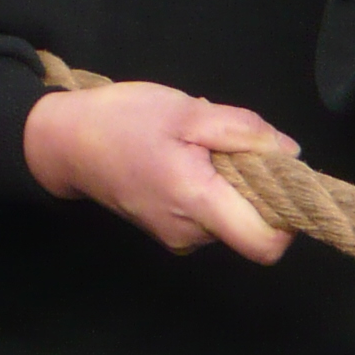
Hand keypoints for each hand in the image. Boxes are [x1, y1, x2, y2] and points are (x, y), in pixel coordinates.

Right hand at [20, 81, 294, 263]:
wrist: (65, 142)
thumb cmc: (122, 121)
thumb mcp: (186, 110)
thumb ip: (243, 131)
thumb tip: (289, 154)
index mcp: (196, 203)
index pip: (265, 244)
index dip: (287, 218)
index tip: (279, 179)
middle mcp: (189, 234)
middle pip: (250, 226)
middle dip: (252, 186)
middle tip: (225, 144)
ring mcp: (175, 237)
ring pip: (228, 217)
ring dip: (228, 184)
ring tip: (195, 147)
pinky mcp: (165, 230)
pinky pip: (206, 215)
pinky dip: (208, 189)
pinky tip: (182, 159)